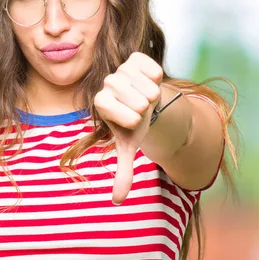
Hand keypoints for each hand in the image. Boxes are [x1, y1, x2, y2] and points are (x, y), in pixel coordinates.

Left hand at [93, 52, 162, 204]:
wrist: (142, 101)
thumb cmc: (133, 124)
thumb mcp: (129, 146)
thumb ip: (123, 172)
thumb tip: (118, 201)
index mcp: (100, 103)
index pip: (121, 112)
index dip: (132, 118)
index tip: (133, 120)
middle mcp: (107, 83)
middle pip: (139, 101)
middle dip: (146, 109)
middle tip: (141, 108)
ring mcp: (121, 68)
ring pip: (149, 87)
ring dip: (153, 96)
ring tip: (145, 97)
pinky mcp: (135, 58)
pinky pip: (154, 68)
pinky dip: (157, 78)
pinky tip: (149, 81)